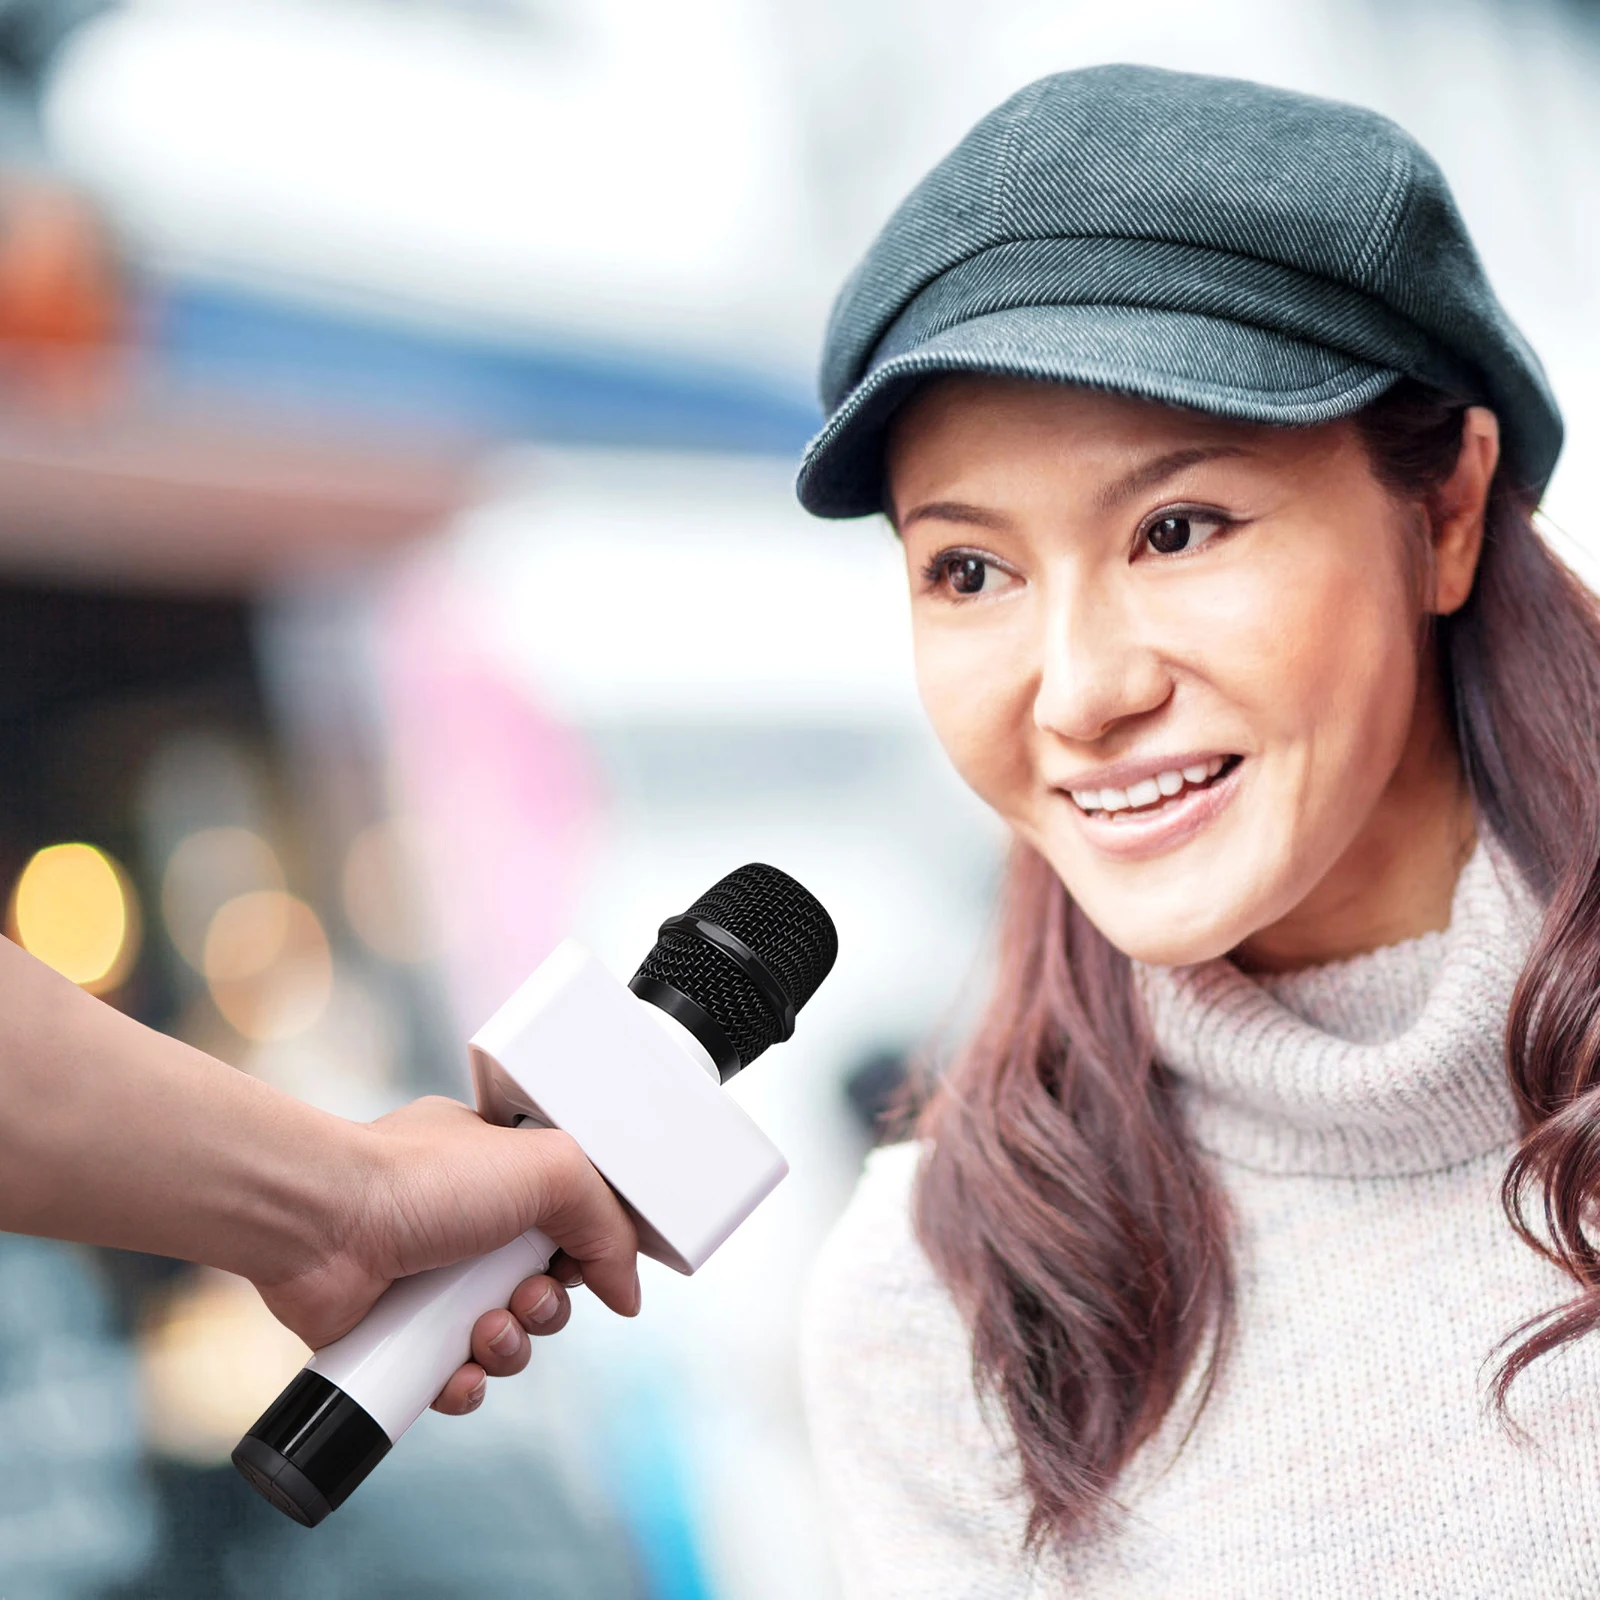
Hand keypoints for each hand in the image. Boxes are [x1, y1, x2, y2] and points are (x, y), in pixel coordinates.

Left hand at [248, 1096, 640, 1414]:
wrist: (322, 1226)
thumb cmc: (421, 1180)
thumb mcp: (550, 1166)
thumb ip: (608, 1221)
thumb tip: (627, 1290)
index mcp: (502, 1174)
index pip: (567, 1223)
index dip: (583, 1253)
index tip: (576, 1261)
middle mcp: (467, 1227)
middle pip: (543, 1289)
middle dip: (547, 1308)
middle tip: (525, 1295)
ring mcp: (430, 1284)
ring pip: (503, 1340)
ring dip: (510, 1348)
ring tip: (483, 1330)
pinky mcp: (398, 1337)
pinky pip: (454, 1381)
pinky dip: (466, 1385)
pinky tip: (457, 1373)